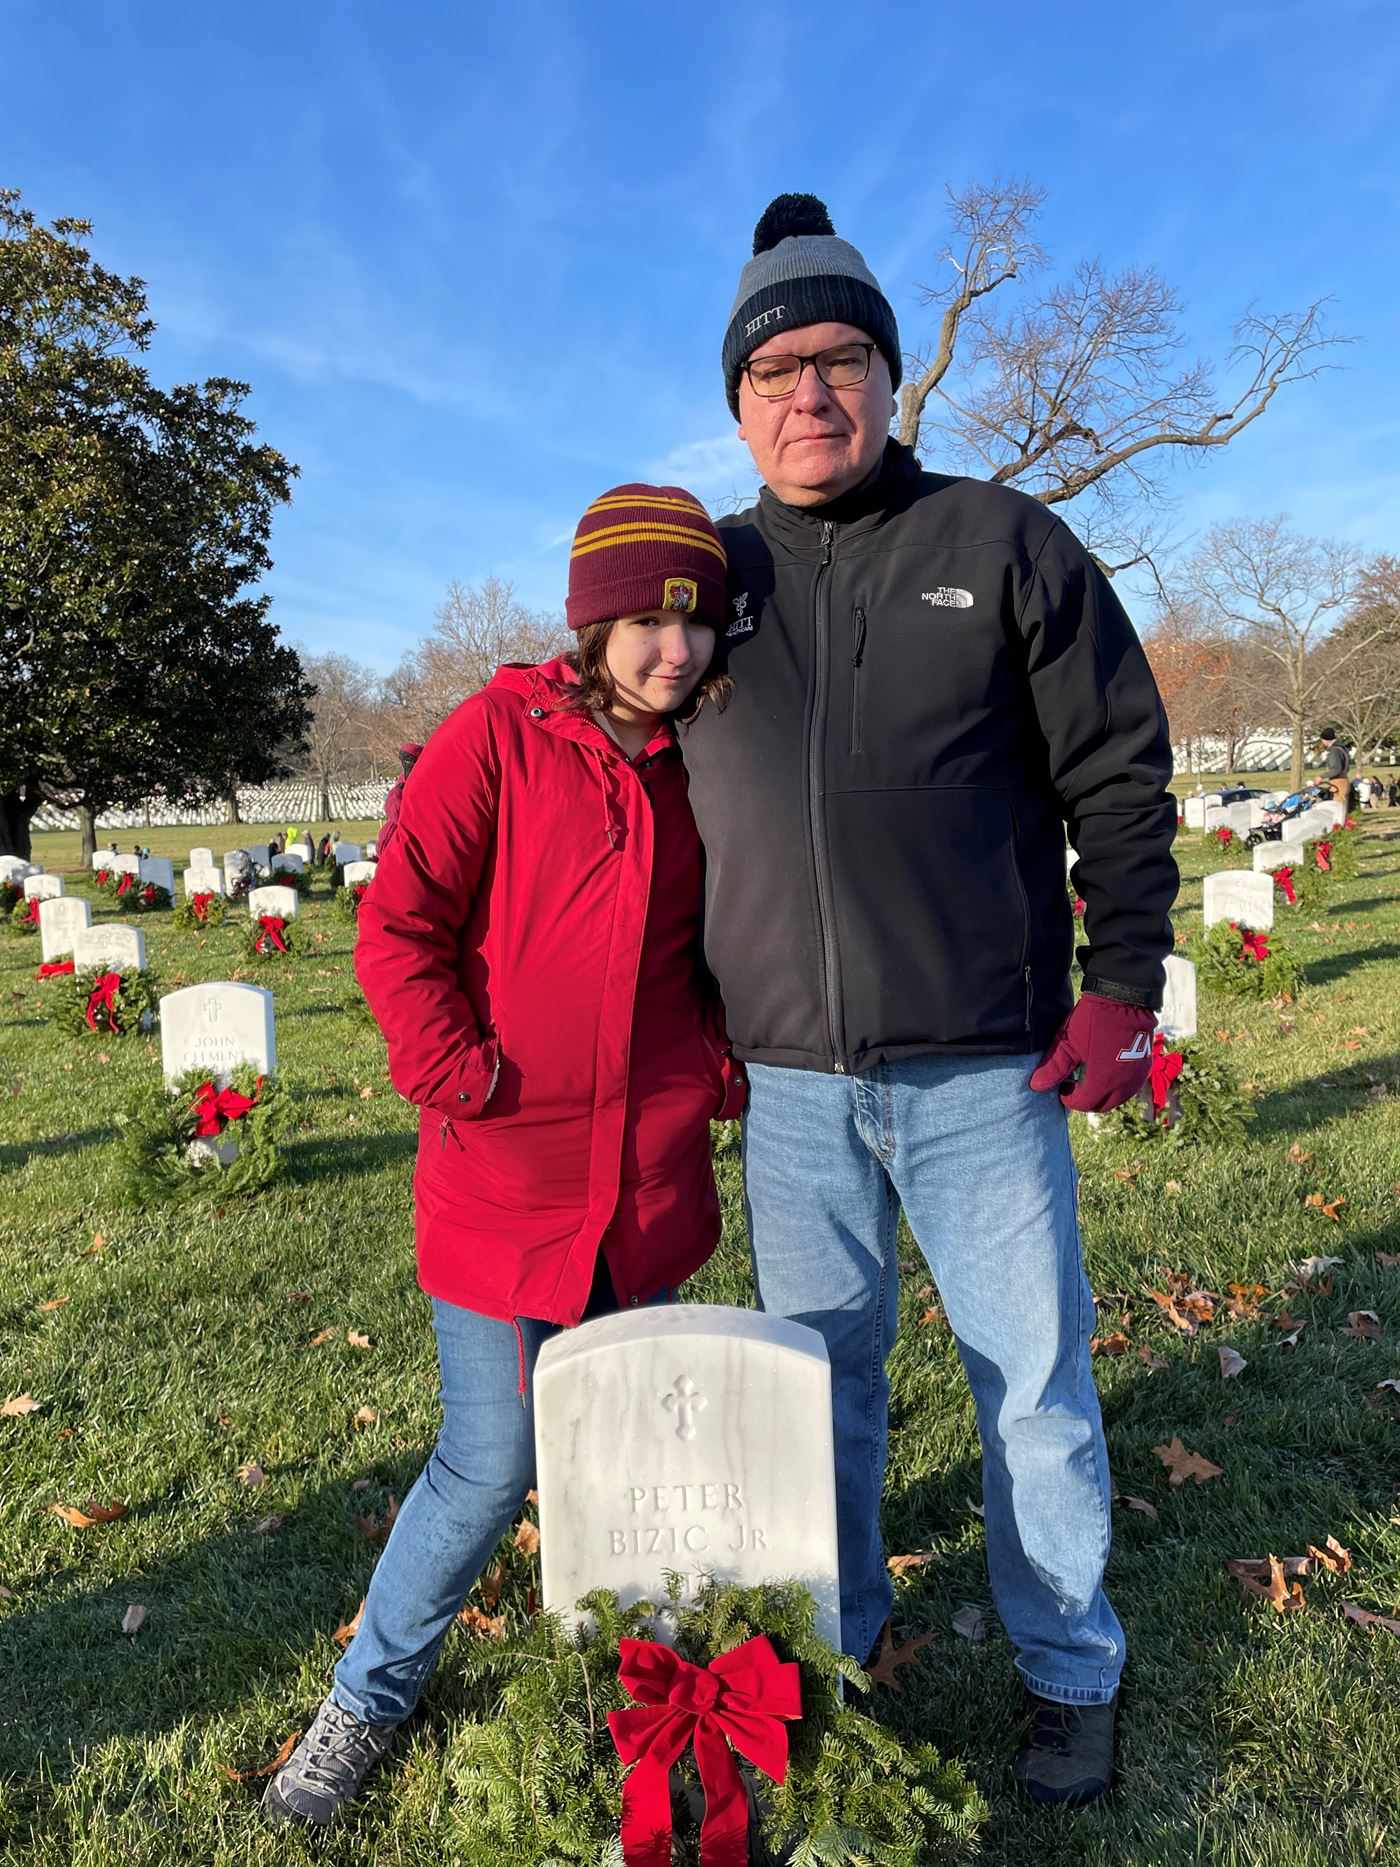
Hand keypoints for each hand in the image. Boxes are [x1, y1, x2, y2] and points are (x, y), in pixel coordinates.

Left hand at [1029, 993, 1156, 1112]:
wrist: (1125, 998)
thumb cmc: (1093, 1019)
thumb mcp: (1068, 1043)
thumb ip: (1053, 1068)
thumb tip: (1036, 1086)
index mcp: (1103, 1082)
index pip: (1082, 1104)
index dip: (1068, 1098)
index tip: (1062, 1086)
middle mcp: (1123, 1086)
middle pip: (1100, 1105)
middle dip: (1085, 1098)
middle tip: (1073, 1084)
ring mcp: (1136, 1077)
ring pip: (1116, 1098)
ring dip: (1102, 1093)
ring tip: (1088, 1076)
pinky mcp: (1144, 1068)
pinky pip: (1128, 1087)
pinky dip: (1116, 1085)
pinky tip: (1106, 1070)